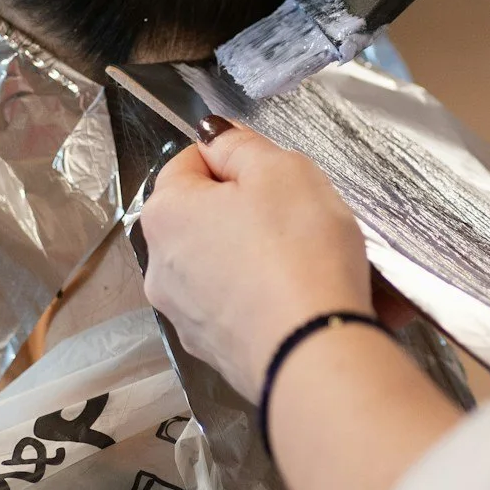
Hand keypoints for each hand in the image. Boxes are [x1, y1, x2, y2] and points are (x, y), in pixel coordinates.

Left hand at [140, 128, 371, 398]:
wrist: (312, 355)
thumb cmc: (297, 252)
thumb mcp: (281, 171)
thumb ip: (240, 146)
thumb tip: (213, 134)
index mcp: (166, 213)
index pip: (190, 163)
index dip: (236, 160)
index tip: (276, 175)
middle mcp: (161, 266)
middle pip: (209, 219)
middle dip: (254, 215)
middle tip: (304, 218)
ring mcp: (186, 316)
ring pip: (231, 267)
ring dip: (272, 260)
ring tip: (327, 265)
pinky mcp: (217, 352)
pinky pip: (249, 309)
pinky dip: (278, 300)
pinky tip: (321, 303)